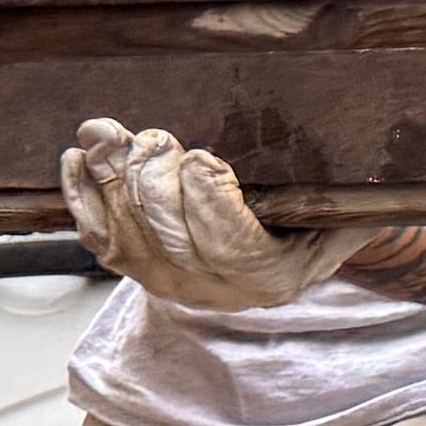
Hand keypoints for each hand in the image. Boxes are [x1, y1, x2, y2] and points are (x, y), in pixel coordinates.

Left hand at [60, 118, 348, 312]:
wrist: (296, 249)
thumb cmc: (322, 216)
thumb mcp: (343, 208)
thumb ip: (336, 193)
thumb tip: (348, 161)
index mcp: (274, 276)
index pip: (230, 247)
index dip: (207, 202)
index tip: (202, 157)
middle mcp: (217, 290)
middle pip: (169, 238)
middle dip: (151, 181)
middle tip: (151, 138)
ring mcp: (170, 283)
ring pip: (126, 236)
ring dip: (111, 181)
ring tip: (105, 135)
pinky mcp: (137, 268)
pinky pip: (98, 239)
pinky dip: (82, 198)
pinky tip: (77, 160)